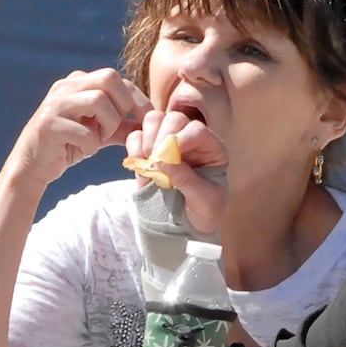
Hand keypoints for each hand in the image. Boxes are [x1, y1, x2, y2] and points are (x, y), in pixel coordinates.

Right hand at [8, 69, 149, 187]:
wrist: (33, 166)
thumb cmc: (68, 146)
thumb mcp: (99, 133)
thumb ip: (122, 126)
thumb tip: (150, 124)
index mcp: (77, 82)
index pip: (116, 78)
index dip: (137, 98)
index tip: (147, 119)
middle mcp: (65, 87)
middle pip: (108, 77)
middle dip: (122, 104)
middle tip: (118, 127)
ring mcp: (55, 104)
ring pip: (98, 100)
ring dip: (108, 124)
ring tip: (99, 139)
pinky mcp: (48, 125)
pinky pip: (84, 131)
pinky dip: (90, 145)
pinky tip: (83, 150)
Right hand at [124, 108, 227, 232]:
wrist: (186, 228)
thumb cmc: (204, 213)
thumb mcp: (205, 201)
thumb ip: (186, 179)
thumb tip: (162, 160)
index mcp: (212, 148)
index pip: (196, 129)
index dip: (180, 140)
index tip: (167, 160)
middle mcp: (190, 140)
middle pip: (174, 118)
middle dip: (162, 138)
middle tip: (156, 163)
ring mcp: (167, 144)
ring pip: (154, 120)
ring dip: (147, 139)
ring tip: (149, 163)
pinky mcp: (148, 152)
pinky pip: (136, 135)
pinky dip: (134, 146)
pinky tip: (140, 165)